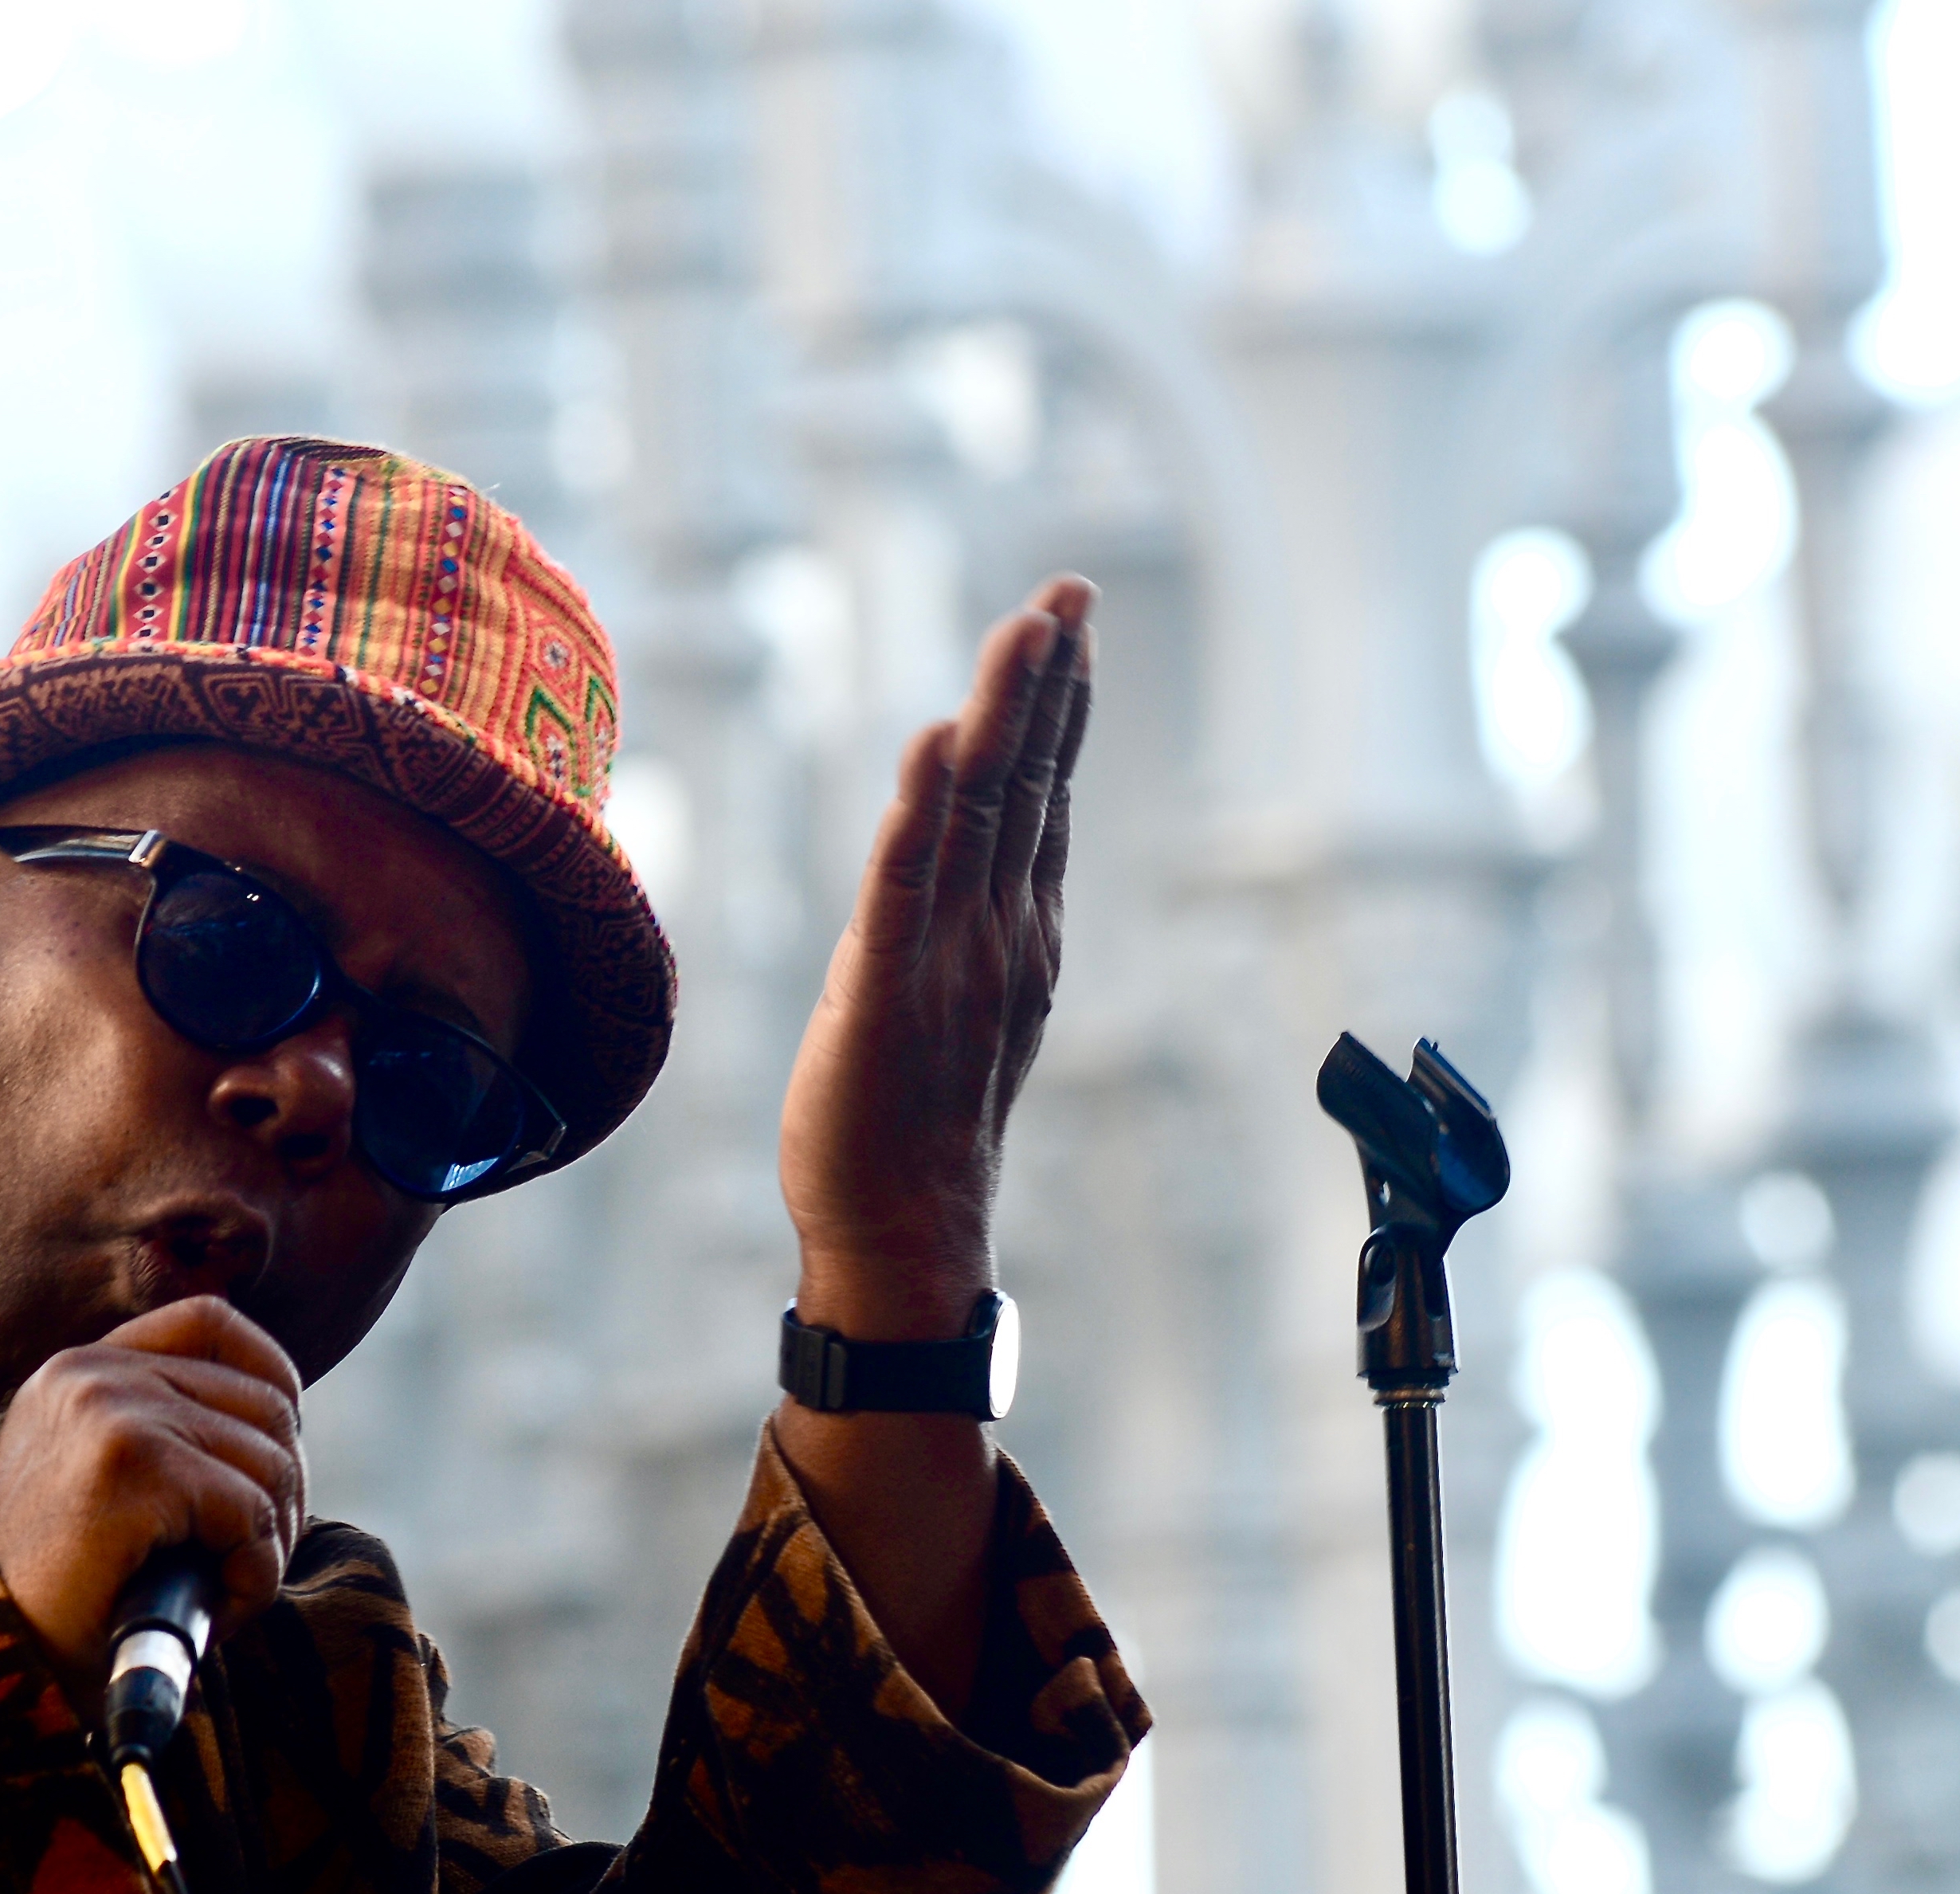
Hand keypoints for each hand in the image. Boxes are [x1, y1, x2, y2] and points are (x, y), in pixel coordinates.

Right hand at [0, 1296, 306, 1681]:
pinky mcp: (134, 1466)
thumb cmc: (59, 1585)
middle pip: (267, 1402)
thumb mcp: (101, 1478)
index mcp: (83, 1367)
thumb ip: (162, 1429)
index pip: (213, 1321)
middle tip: (253, 1557)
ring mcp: (113, 1411)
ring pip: (271, 1462)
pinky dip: (258, 1573)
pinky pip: (252, 1513)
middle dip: (285, 1491)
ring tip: (227, 1591)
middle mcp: (94, 1372)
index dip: (274, 1380)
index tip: (279, 1452)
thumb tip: (283, 1420)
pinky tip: (221, 1609)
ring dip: (273, 1544)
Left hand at [779, 575, 1094, 1339]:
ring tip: (1029, 631)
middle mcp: (999, 935)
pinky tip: (938, 746)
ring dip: (1005, 718)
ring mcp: (953, 963)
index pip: (1037, 798)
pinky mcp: (890, 995)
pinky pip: (909, 890)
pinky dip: (923, 816)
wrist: (902, 1235)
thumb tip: (966, 837)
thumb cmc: (911, 1123)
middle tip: (1069, 592)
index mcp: (1015, 933)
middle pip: (1025, 786)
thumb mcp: (950, 998)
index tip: (1068, 623)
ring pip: (982, 818)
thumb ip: (966, 915)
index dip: (1054, 707)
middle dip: (1047, 683)